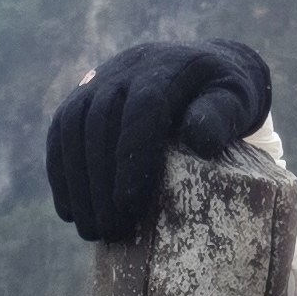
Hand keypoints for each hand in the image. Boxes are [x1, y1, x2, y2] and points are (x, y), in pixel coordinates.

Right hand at [45, 39, 273, 244]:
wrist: (201, 65)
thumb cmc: (224, 95)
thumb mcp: (236, 100)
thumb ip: (222, 115)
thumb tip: (200, 143)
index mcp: (169, 67)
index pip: (142, 107)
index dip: (132, 155)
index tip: (129, 204)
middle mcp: (128, 68)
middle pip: (101, 120)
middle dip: (100, 179)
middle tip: (109, 229)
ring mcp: (101, 78)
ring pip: (73, 126)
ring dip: (76, 181)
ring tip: (90, 230)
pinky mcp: (83, 94)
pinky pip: (61, 130)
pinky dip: (60, 171)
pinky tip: (69, 211)